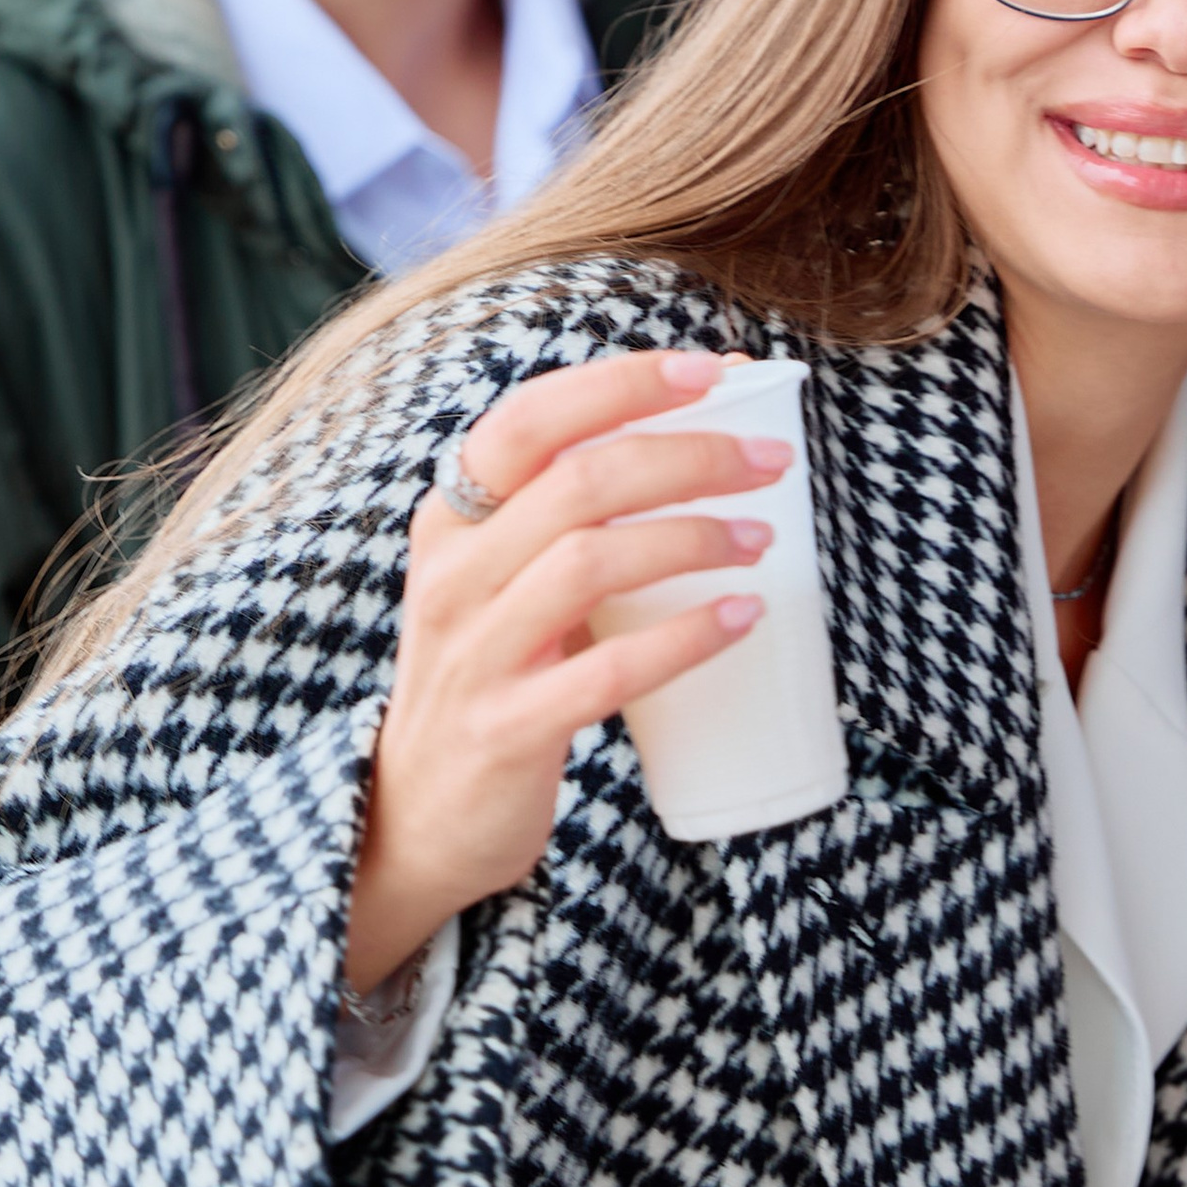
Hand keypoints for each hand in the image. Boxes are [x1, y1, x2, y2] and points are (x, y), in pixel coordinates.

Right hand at [346, 348, 789, 991]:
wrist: (418, 815)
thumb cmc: (494, 674)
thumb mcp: (502, 580)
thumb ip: (571, 515)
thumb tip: (706, 427)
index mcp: (452, 520)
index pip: (531, 418)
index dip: (623, 383)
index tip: (713, 370)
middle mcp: (452, 574)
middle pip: (576, 481)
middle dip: (688, 456)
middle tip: (768, 460)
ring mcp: (474, 654)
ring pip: (590, 561)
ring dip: (692, 537)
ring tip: (759, 536)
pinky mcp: (507, 730)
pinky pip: (607, 669)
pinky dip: (685, 636)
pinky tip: (742, 617)